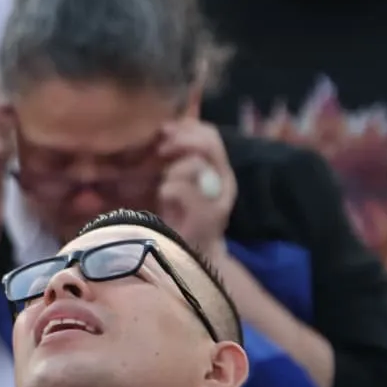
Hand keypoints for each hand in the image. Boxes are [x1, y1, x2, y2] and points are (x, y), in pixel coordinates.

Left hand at [155, 120, 236, 258]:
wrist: (192, 259)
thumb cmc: (181, 221)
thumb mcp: (178, 183)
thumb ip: (178, 159)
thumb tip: (166, 129)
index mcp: (219, 170)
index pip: (209, 134)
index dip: (186, 127)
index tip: (165, 132)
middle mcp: (224, 181)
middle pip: (209, 142)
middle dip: (181, 141)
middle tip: (161, 151)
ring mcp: (218, 198)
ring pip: (196, 164)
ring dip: (173, 170)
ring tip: (165, 185)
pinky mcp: (208, 216)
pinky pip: (180, 189)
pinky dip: (167, 189)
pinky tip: (163, 199)